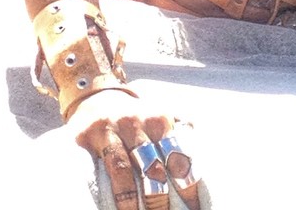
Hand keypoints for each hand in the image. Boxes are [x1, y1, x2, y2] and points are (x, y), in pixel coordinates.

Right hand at [71, 89, 199, 209]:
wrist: (97, 97)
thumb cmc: (136, 117)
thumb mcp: (159, 117)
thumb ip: (181, 131)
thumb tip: (205, 155)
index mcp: (159, 119)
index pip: (178, 156)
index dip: (187, 185)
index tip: (193, 207)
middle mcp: (137, 122)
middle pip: (153, 167)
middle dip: (161, 198)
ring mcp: (112, 128)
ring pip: (125, 171)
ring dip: (133, 201)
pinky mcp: (89, 136)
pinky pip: (101, 169)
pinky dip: (111, 192)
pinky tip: (116, 208)